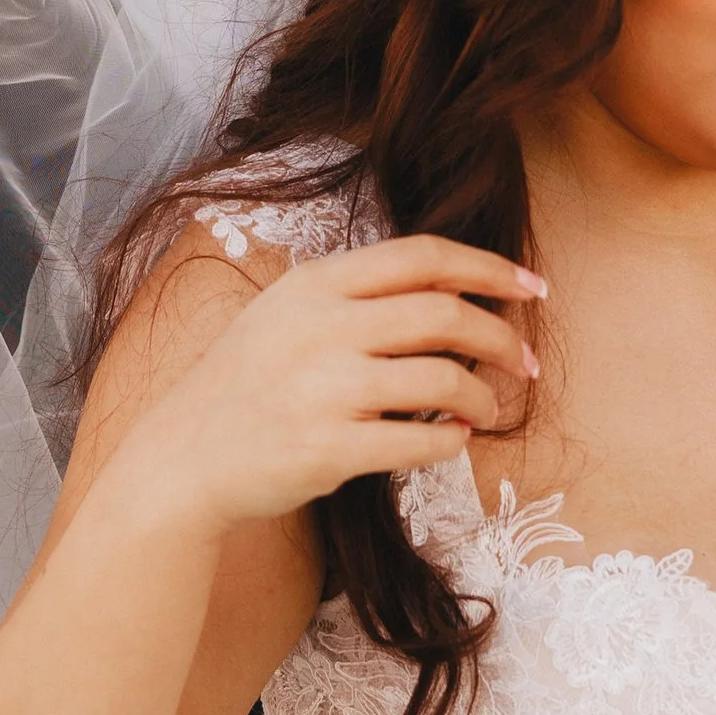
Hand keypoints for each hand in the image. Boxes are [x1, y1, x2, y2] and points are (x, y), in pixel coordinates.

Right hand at [115, 235, 544, 535]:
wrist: (183, 458)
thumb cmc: (246, 385)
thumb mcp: (286, 315)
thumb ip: (356, 297)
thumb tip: (453, 291)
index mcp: (315, 285)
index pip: (423, 256)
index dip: (489, 268)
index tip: (531, 287)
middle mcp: (320, 327)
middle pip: (444, 314)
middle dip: (501, 337)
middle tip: (527, 361)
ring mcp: (323, 388)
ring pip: (443, 379)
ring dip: (481, 395)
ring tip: (484, 408)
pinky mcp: (328, 448)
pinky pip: (421, 440)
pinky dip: (451, 441)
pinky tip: (453, 441)